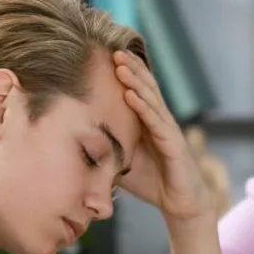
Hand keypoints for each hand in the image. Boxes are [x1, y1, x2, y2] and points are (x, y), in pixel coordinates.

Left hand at [113, 50, 210, 220]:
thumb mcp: (120, 162)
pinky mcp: (174, 144)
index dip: (126, 73)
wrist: (180, 203)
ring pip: (150, 100)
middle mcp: (159, 121)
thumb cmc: (151, 182)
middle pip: (145, 88)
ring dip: (135, 81)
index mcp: (148, 123)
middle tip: (113, 49)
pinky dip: (143, 107)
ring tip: (120, 65)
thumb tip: (73, 145)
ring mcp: (168, 131)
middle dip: (130, 68)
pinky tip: (131, 95)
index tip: (108, 56)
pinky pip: (156, 122)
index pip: (137, 92)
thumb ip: (104, 150)